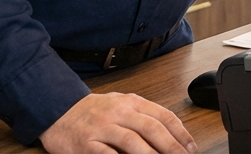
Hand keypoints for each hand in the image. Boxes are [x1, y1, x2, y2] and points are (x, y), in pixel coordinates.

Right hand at [40, 92, 196, 153]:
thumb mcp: (122, 106)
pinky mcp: (87, 143)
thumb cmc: (94, 112)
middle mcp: (118, 112)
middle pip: (151, 129)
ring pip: (132, 141)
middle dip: (171, 147)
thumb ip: (144, 117)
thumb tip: (172, 137)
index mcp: (131, 102)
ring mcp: (102, 127)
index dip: (180, 133)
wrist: (58, 110)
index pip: (163, 116)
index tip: (191, 148)